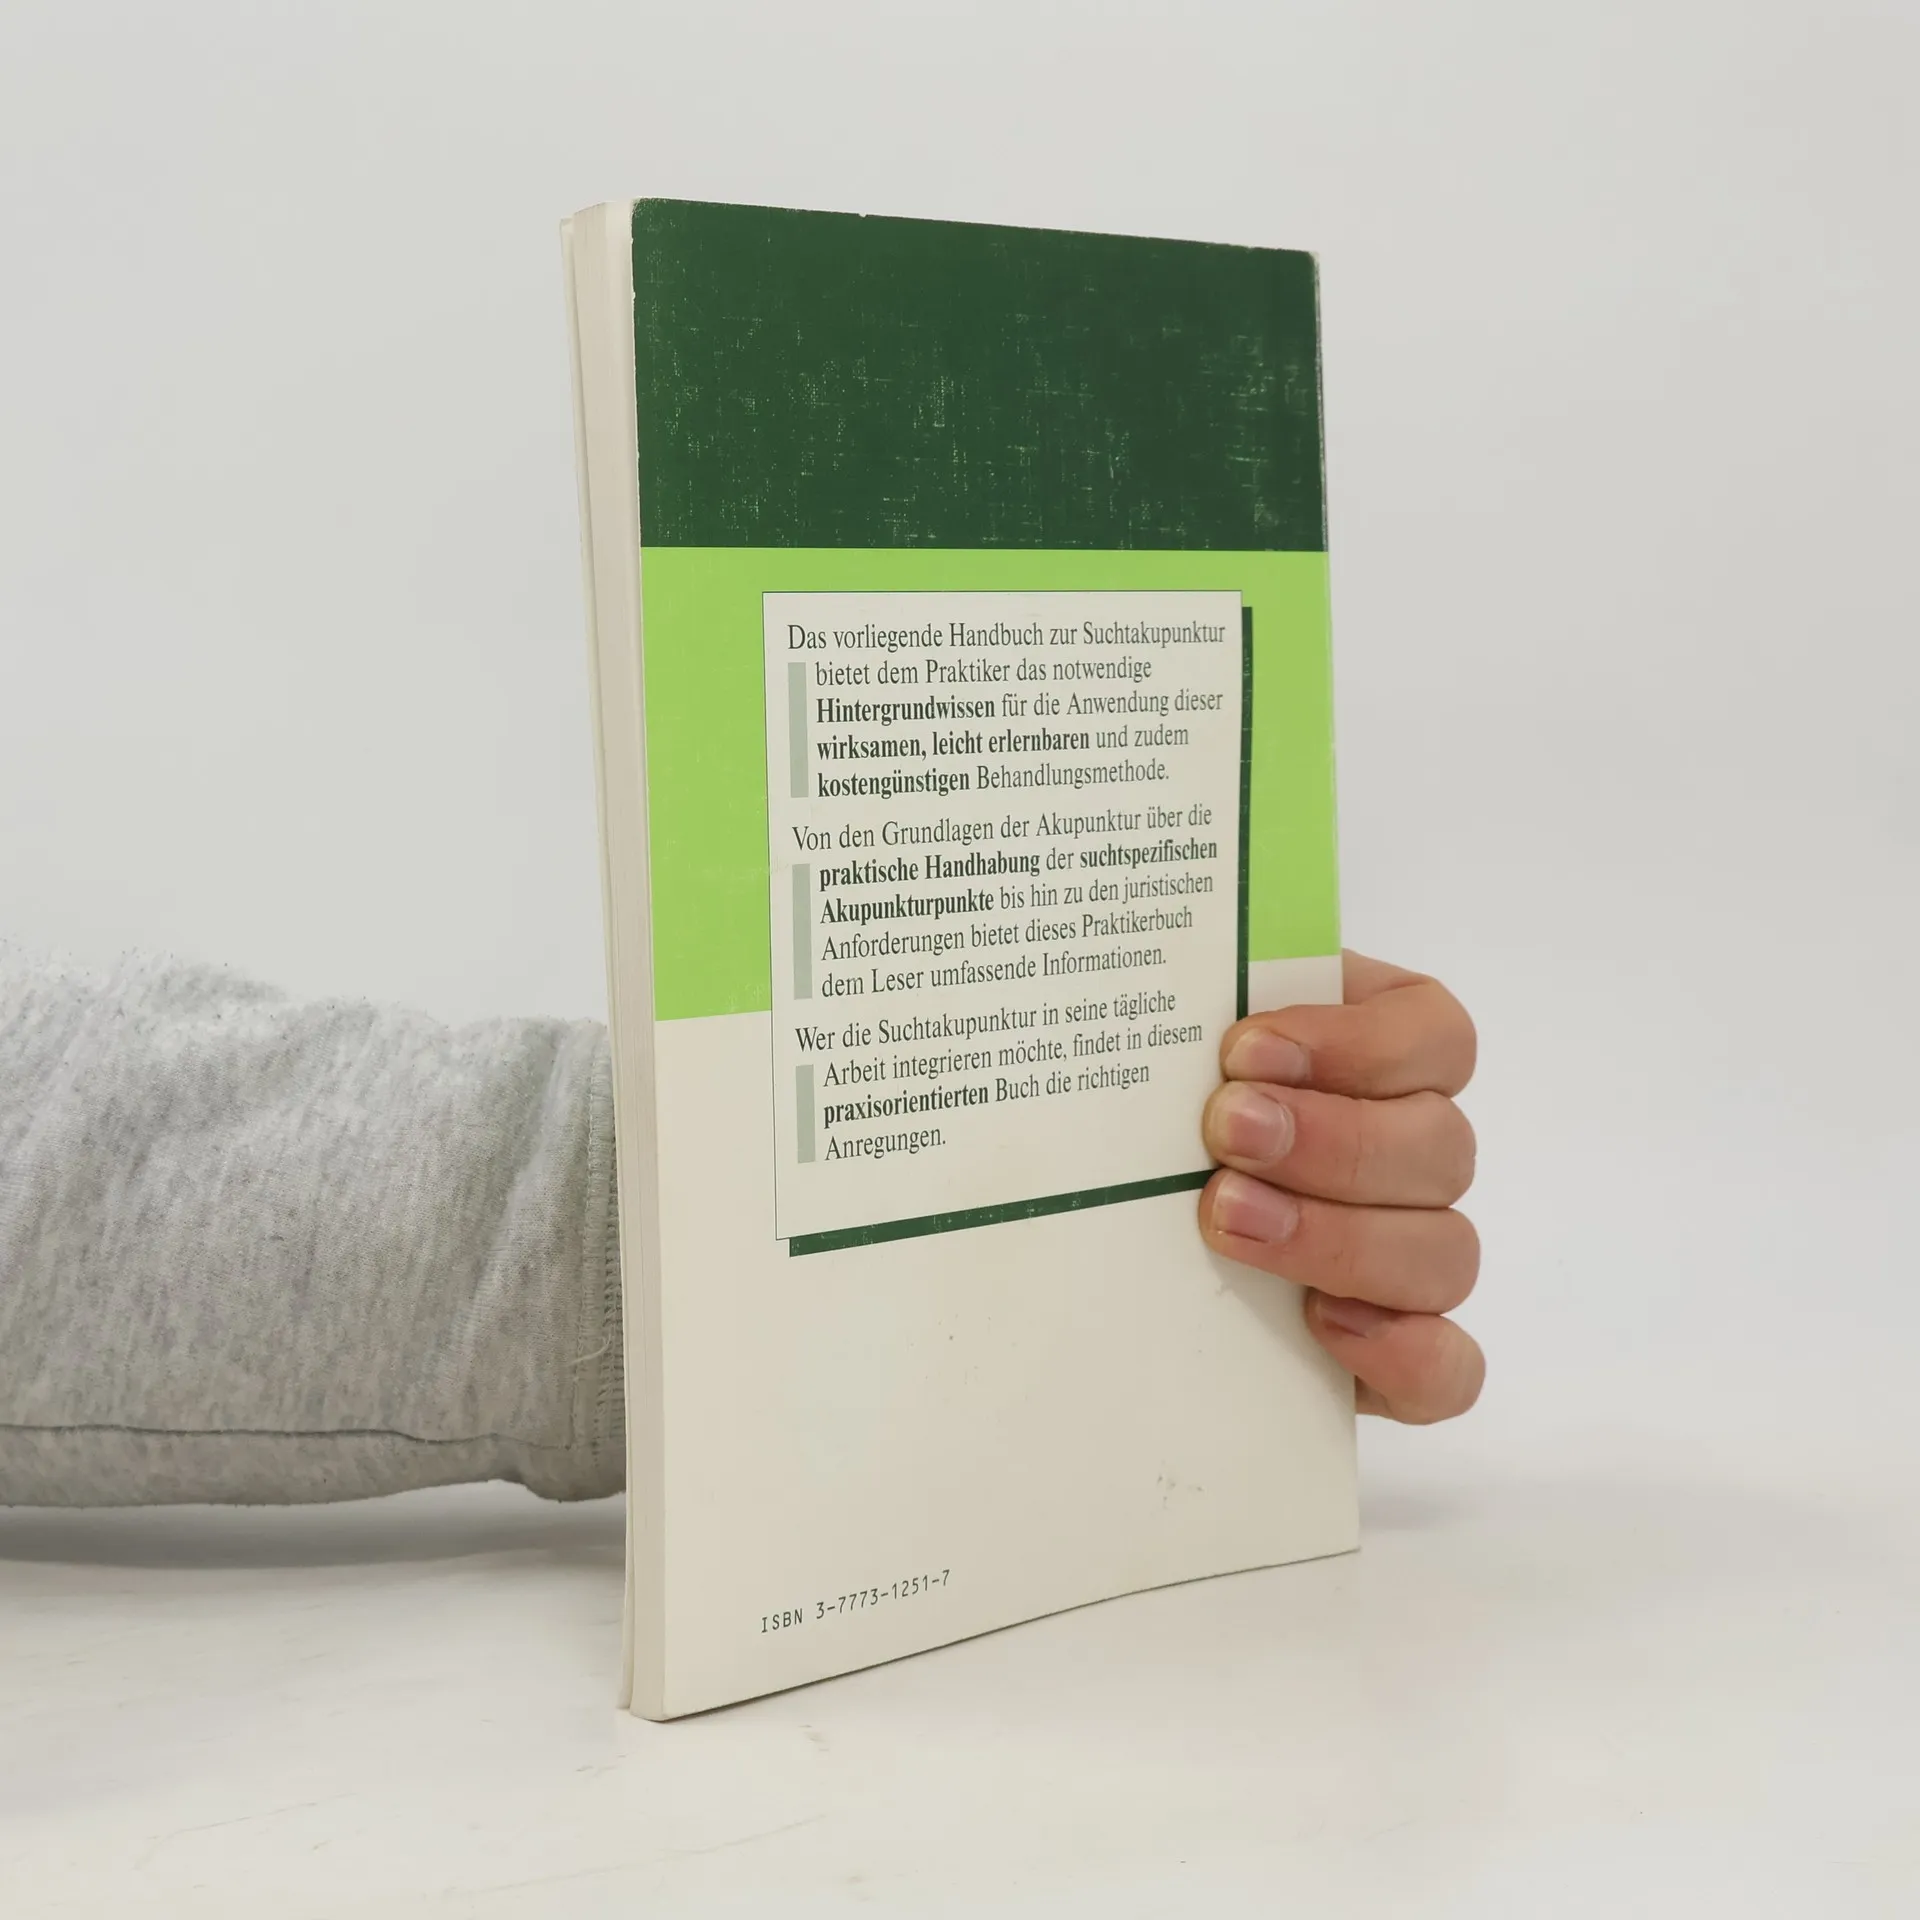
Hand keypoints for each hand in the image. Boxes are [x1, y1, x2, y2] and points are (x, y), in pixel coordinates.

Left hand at [1198, 951, 1482, 1422]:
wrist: (1105, 1233)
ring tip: (1227, 1218)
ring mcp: (1413, 1257)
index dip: (1357, 1042)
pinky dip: (1403, 1351)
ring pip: (1443, 1253)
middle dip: (1331, 1139)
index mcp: (1387, 1055)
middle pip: (1438, 1147)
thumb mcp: (1169, 1042)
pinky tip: (1321, 1322)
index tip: (1246, 1050)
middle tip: (1226, 1131)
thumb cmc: (1154, 1108)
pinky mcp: (1396, 1353)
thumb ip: (1189, 1012)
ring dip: (1340, 1236)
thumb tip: (1161, 971)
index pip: (1434, 1037)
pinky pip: (1448, 1367)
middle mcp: (1416, 1155)